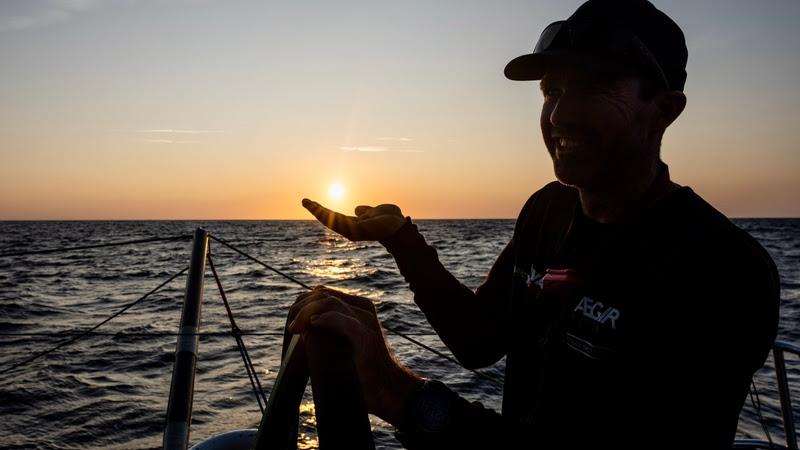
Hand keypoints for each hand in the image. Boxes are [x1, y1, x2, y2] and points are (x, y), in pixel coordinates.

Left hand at [287, 286, 422, 424]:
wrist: (389, 389)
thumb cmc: (366, 370)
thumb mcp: (347, 344)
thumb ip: (333, 330)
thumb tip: (305, 327)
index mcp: (359, 307)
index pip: (325, 293)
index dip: (305, 304)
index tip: (292, 322)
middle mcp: (363, 309)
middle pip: (325, 295)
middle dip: (303, 308)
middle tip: (291, 328)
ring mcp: (366, 321)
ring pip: (330, 302)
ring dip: (308, 313)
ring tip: (295, 329)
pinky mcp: (366, 336)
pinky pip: (343, 319)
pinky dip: (325, 320)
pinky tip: (313, 325)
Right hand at [302, 198, 405, 240]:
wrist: (400, 227)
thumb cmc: (391, 221)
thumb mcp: (375, 212)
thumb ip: (366, 211)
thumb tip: (357, 210)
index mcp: (355, 225)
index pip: (336, 217)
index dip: (324, 210)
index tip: (313, 203)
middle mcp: (351, 230)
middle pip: (330, 219)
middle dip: (317, 210)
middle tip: (304, 201)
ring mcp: (352, 232)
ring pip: (330, 221)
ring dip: (317, 211)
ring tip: (306, 202)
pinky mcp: (354, 232)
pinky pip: (337, 222)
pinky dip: (326, 215)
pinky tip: (317, 208)